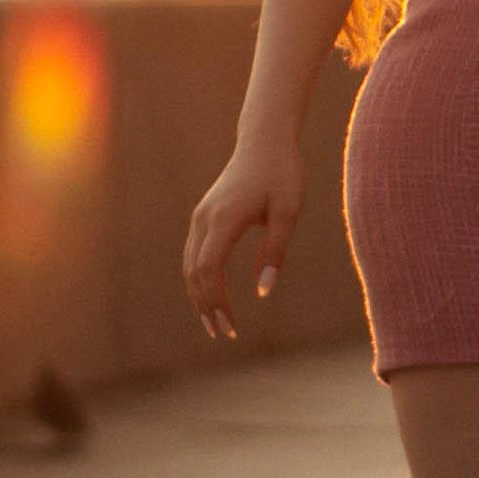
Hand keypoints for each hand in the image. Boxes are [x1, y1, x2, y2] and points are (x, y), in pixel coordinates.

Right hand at [183, 131, 304, 342]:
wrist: (266, 141)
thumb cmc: (283, 174)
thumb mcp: (288, 212)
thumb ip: (275, 252)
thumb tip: (263, 291)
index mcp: (224, 219)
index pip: (210, 271)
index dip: (217, 302)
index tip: (232, 327)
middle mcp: (204, 219)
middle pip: (195, 273)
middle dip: (207, 307)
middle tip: (224, 335)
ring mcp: (200, 217)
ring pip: (190, 266)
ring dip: (200, 297)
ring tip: (216, 325)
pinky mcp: (204, 216)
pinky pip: (194, 255)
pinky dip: (200, 280)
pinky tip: (212, 297)